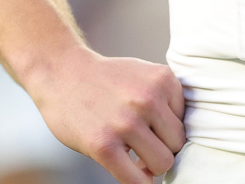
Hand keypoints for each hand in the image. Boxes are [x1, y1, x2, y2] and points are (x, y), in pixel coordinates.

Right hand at [21, 48, 184, 182]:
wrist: (60, 72)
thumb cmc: (105, 79)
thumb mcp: (143, 74)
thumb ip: (166, 100)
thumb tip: (181, 145)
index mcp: (162, 80)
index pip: (185, 121)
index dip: (166, 129)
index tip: (149, 125)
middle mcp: (147, 99)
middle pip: (177, 145)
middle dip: (161, 148)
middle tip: (142, 144)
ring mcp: (125, 123)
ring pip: (162, 164)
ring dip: (149, 166)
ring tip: (134, 156)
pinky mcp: (104, 145)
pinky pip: (135, 181)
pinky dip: (138, 183)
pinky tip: (129, 171)